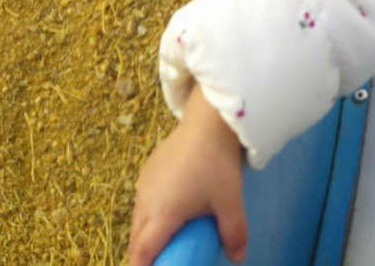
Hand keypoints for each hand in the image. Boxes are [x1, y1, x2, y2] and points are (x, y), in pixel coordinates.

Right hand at [129, 84, 248, 264]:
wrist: (208, 122)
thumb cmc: (217, 164)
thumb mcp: (230, 201)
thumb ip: (233, 232)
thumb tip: (238, 257)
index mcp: (162, 214)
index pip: (142, 251)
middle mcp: (146, 201)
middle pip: (136, 238)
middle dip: (144, 253)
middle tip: (163, 259)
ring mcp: (144, 183)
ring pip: (137, 218)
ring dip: (147, 232)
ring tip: (167, 237)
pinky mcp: (148, 169)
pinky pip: (143, 200)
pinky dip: (150, 213)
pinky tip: (171, 207)